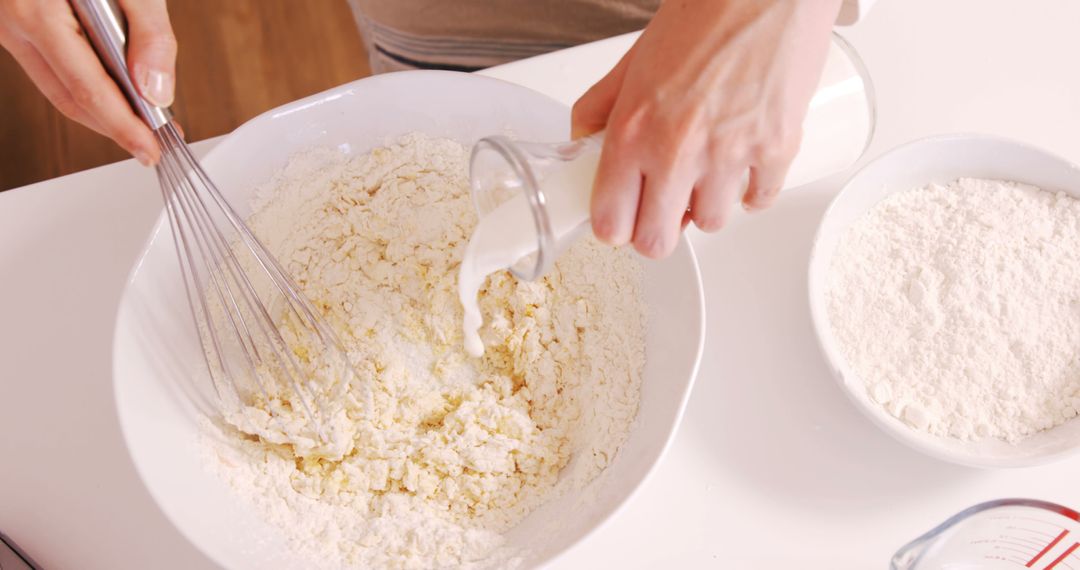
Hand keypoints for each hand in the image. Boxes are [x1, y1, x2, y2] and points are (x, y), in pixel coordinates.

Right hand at [0, 0, 175, 164]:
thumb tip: (156, 91)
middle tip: (154, 143)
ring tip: (144, 121)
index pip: (87, 91)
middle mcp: (13, 22)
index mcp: (37, 11)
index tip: (151, 150)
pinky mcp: (16, 25)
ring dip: (102, 110)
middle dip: (115, 127)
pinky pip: (50, 67)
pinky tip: (116, 90)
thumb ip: (149, 32)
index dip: (123, 128)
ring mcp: (9, 26)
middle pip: (70, 99)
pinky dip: (86, 85)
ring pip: (58, 88)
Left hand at [572, 0, 842, 257]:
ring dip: (704, 204)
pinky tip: (742, 161)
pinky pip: (758, 201)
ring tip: (706, 169)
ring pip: (710, 224)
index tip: (621, 217)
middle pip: (657, 242)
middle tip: (660, 208)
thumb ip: (602, 106)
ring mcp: (729, 155)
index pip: (610, 221)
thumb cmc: (707, 12)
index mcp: (633, 129)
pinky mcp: (776, 150)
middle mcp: (678, 150)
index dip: (614, 226)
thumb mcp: (634, 60)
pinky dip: (750, 189)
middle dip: (656, 230)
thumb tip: (583, 138)